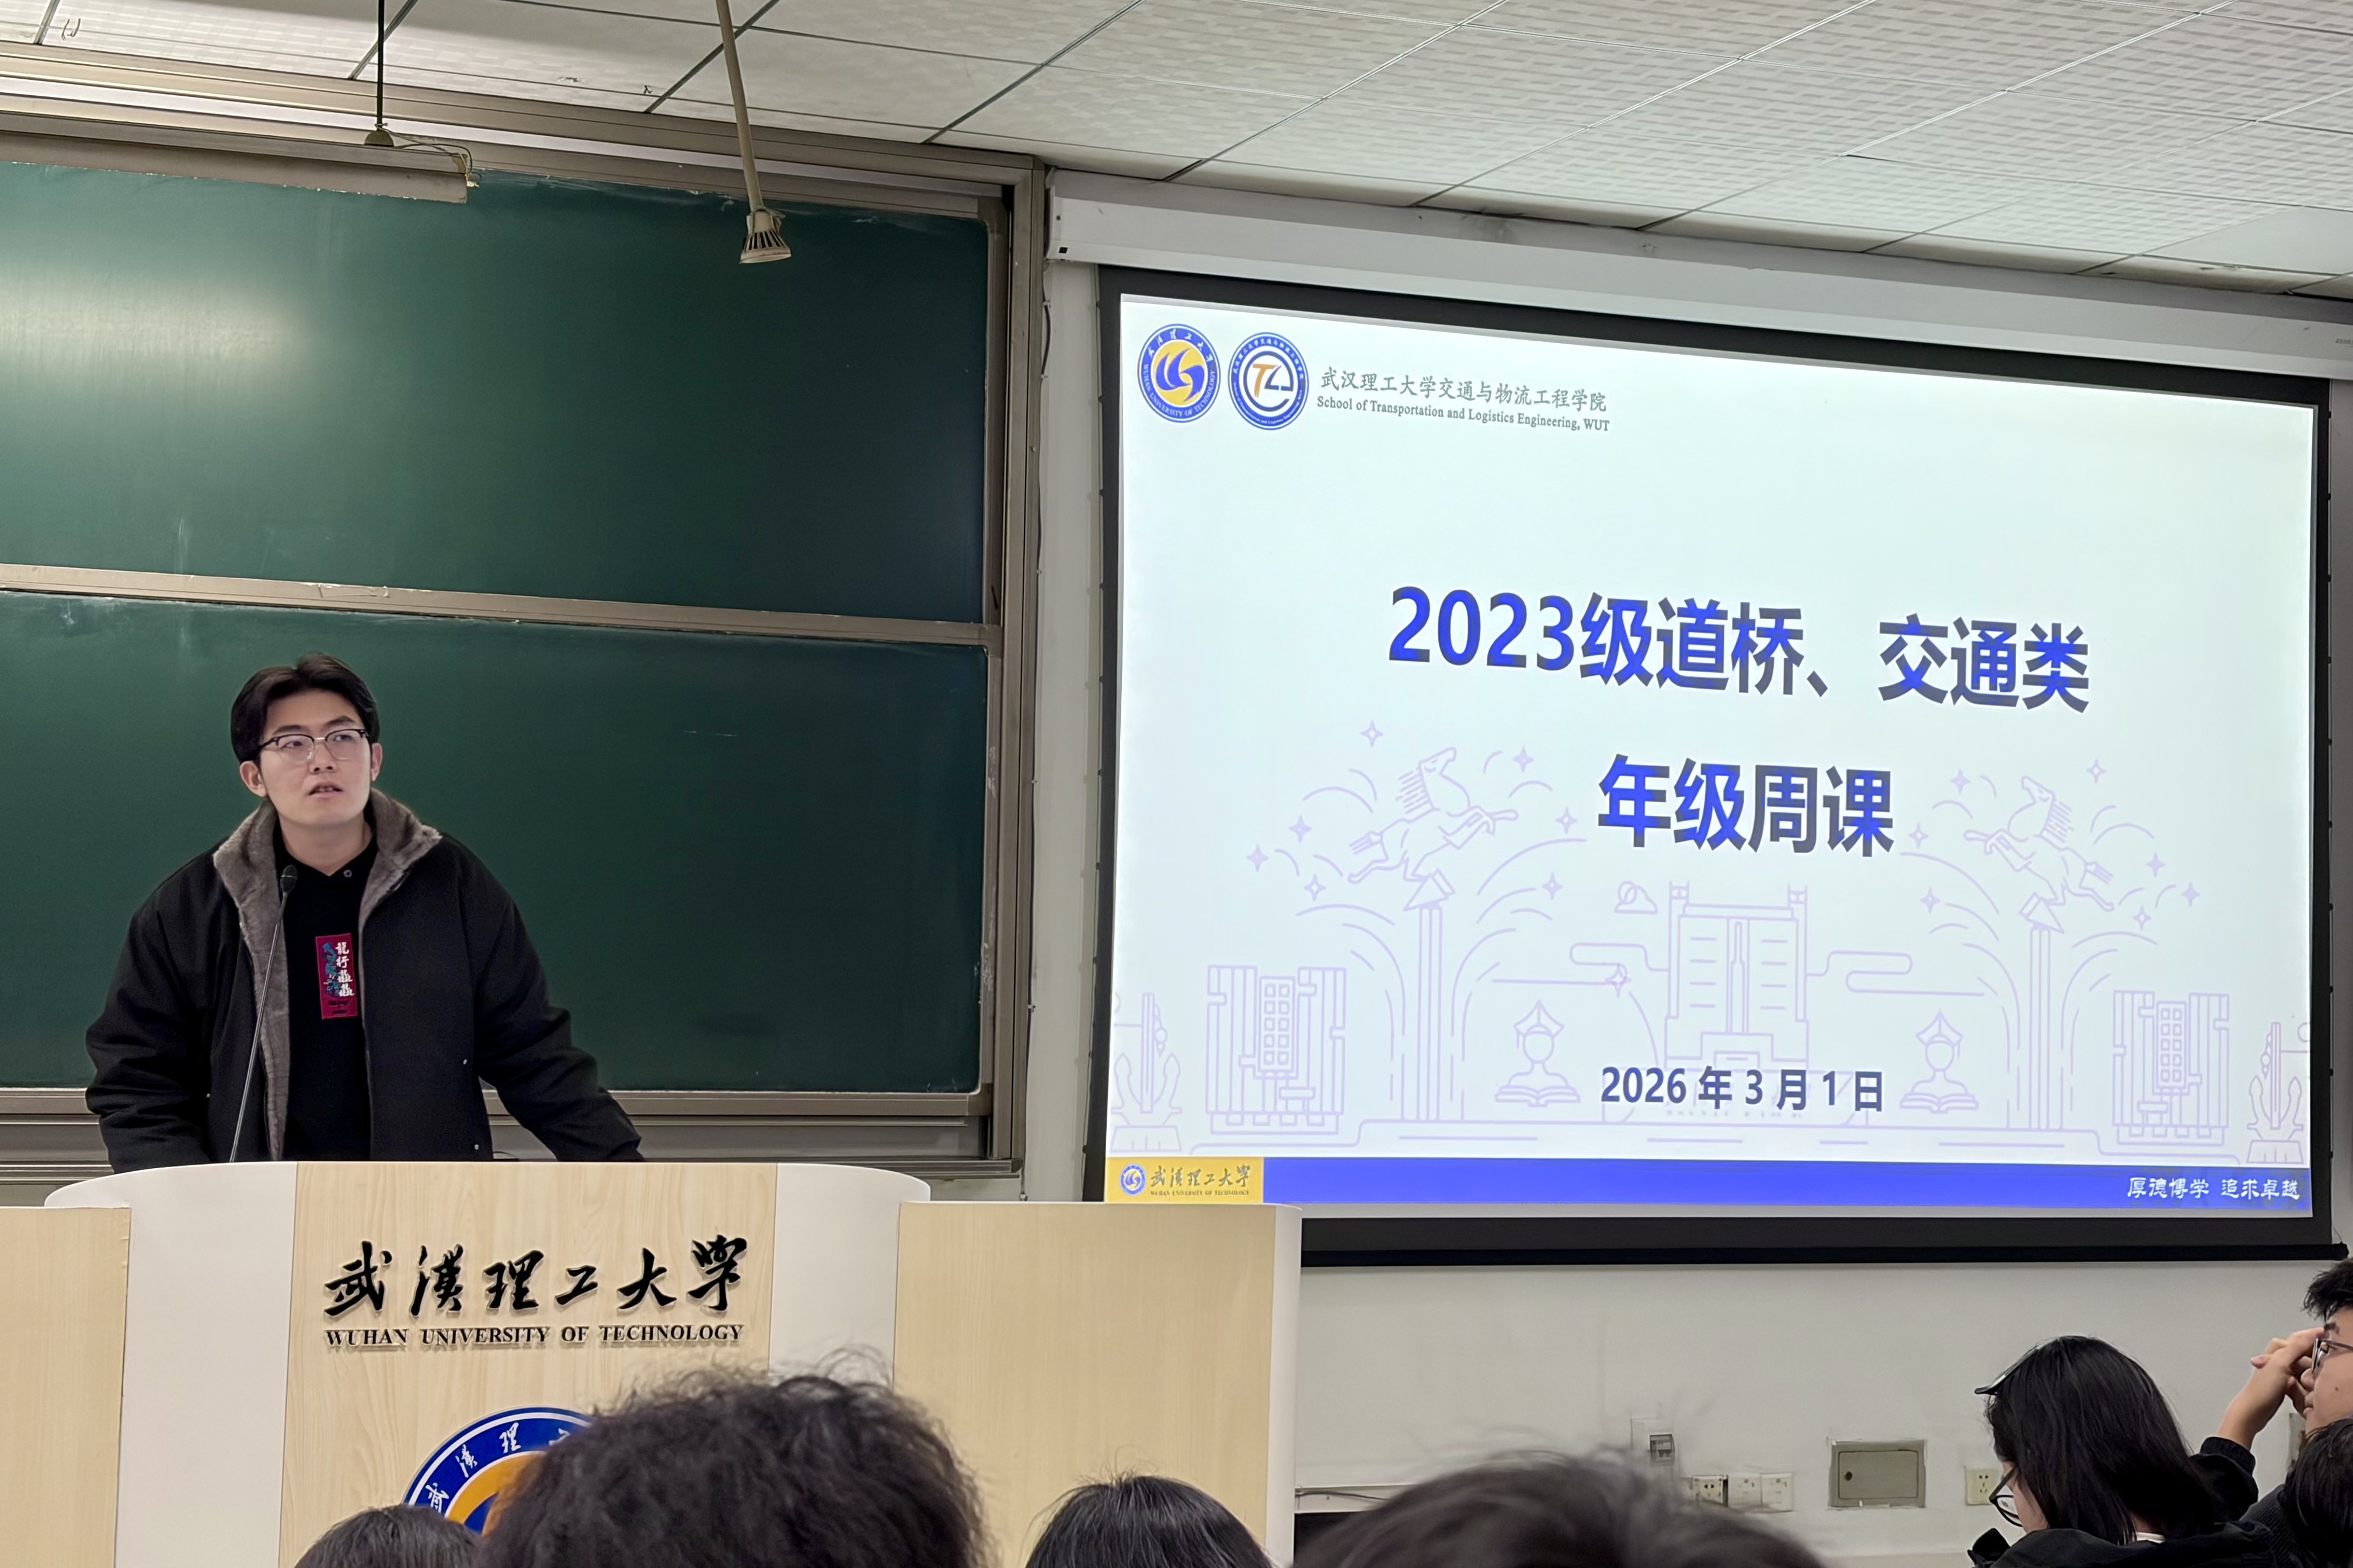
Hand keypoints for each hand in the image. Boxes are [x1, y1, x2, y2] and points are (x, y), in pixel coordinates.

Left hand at [2221, 1328, 2322, 1447]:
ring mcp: (2280, 1373)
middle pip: (2301, 1356)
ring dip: (2305, 1377)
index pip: (2298, 1339)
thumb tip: (2310, 1334)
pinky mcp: (2283, 1386)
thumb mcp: (2280, 1364)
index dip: (2310, 1341)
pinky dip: (2301, 1387)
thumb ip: (2295, 1348)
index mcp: (2276, 1350)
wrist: (2252, 1411)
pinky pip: (2299, 1383)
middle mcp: (2277, 1360)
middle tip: (2309, 1373)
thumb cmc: (2260, 1389)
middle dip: (2308, 1363)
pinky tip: (2298, 1393)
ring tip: (2300, 1385)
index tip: (2320, 1348)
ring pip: (2302, 1370)